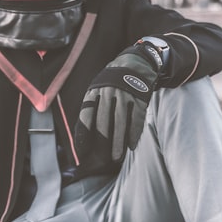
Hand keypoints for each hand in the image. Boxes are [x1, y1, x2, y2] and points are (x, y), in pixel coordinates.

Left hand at [75, 45, 160, 162]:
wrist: (134, 63)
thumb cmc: (110, 82)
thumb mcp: (96, 89)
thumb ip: (90, 108)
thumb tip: (80, 134)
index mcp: (94, 91)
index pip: (86, 115)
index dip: (84, 133)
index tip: (82, 150)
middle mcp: (109, 92)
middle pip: (104, 121)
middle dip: (104, 142)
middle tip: (104, 159)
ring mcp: (125, 94)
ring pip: (121, 122)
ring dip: (119, 142)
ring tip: (117, 157)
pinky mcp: (140, 97)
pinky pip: (137, 118)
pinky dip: (135, 133)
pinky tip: (132, 145)